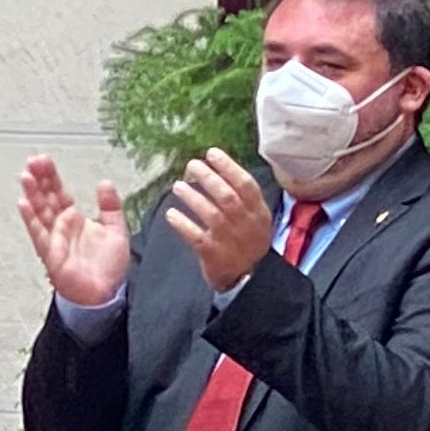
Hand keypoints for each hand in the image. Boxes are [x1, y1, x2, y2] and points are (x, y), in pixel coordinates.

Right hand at [21, 157, 133, 310]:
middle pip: (47, 198)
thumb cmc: (107, 268)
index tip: (42, 160)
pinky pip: (40, 234)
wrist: (105, 294)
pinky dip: (31, 219)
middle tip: (32, 160)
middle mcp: (61, 227)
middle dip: (39, 179)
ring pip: (40, 212)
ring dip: (32, 194)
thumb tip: (104, 183)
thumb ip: (111, 206)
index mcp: (75, 220)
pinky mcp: (51, 254)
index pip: (59, 193)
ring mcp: (54, 239)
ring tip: (25, 176)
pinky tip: (24, 204)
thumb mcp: (117, 230)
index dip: (51, 177)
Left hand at [163, 150, 277, 294]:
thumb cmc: (248, 240)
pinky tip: (171, 214)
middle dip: (208, 178)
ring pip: (211, 214)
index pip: (245, 185)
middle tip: (191, 165)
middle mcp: (245, 224)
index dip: (228, 167)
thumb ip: (243, 197)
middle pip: (227, 197)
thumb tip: (220, 167)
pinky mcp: (213, 254)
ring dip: (193, 198)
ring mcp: (229, 240)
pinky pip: (196, 237)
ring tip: (178, 186)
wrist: (250, 277)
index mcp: (258, 212)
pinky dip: (183, 225)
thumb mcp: (257, 218)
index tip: (212, 153)